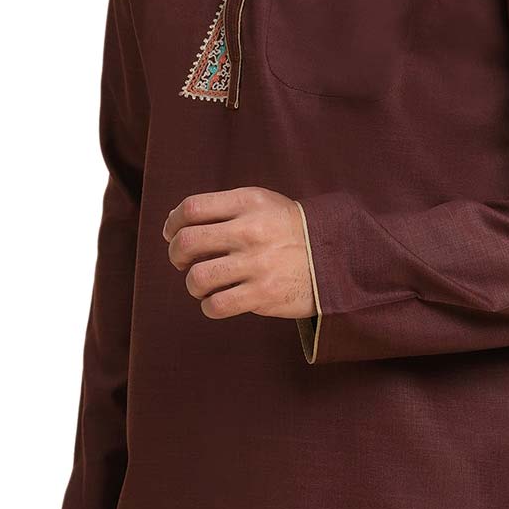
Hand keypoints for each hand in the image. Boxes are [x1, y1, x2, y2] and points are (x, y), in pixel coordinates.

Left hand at [163, 186, 315, 322]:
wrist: (336, 257)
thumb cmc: (288, 230)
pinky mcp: (263, 294)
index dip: (173, 223)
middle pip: (186, 243)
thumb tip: (175, 223)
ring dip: (193, 285)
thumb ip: (223, 208)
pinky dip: (209, 306)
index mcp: (248, 203)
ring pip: (197, 278)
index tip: (172, 233)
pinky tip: (219, 300)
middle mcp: (251, 230)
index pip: (191, 208)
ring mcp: (257, 264)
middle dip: (176, 256)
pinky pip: (216, 305)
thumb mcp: (262, 204)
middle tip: (183, 262)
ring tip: (205, 284)